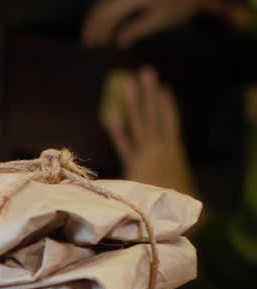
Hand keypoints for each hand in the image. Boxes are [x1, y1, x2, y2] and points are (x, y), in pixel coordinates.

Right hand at [82, 0, 247, 48]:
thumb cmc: (176, 10)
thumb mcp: (157, 22)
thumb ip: (135, 31)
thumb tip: (118, 43)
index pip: (107, 14)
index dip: (97, 30)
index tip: (91, 45)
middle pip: (102, 9)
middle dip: (93, 27)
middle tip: (88, 45)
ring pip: (104, 7)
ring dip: (97, 23)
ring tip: (93, 40)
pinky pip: (111, 6)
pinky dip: (105, 19)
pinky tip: (104, 31)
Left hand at [105, 66, 195, 196]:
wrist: (171, 216)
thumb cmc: (176, 204)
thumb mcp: (177, 183)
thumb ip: (168, 170)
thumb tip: (164, 162)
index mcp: (173, 150)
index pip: (170, 121)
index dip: (166, 105)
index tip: (162, 88)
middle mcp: (160, 148)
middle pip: (153, 115)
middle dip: (149, 94)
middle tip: (145, 72)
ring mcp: (147, 155)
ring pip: (140, 124)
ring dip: (135, 104)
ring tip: (128, 84)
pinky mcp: (135, 166)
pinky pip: (126, 146)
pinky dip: (120, 133)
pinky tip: (112, 118)